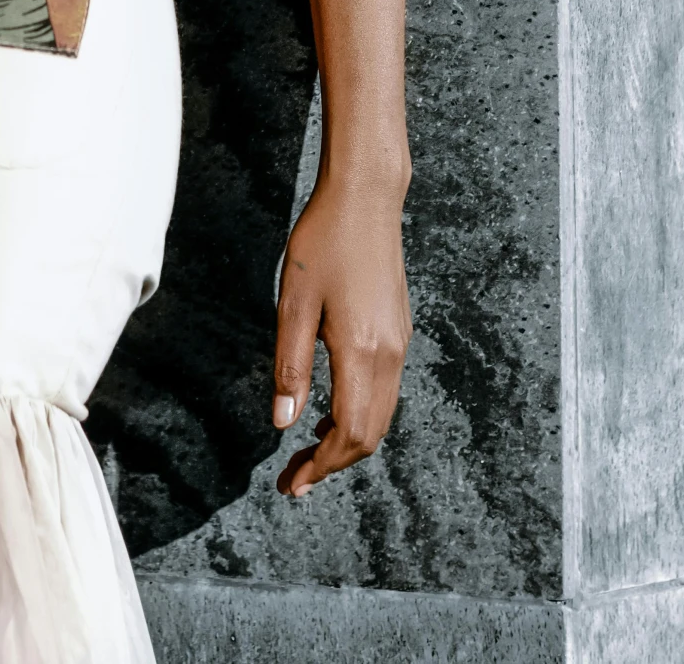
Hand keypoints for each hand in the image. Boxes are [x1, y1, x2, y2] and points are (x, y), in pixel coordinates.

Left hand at [271, 171, 410, 495]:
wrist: (366, 197)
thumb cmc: (323, 241)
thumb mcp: (294, 302)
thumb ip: (290, 365)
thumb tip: (284, 423)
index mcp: (363, 352)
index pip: (349, 435)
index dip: (321, 468)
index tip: (290, 485)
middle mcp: (390, 355)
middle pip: (369, 435)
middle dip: (333, 464)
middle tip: (294, 478)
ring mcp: (399, 342)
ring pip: (380, 415)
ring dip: (347, 440)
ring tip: (308, 449)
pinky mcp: (398, 329)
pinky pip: (384, 390)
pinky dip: (359, 413)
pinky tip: (330, 407)